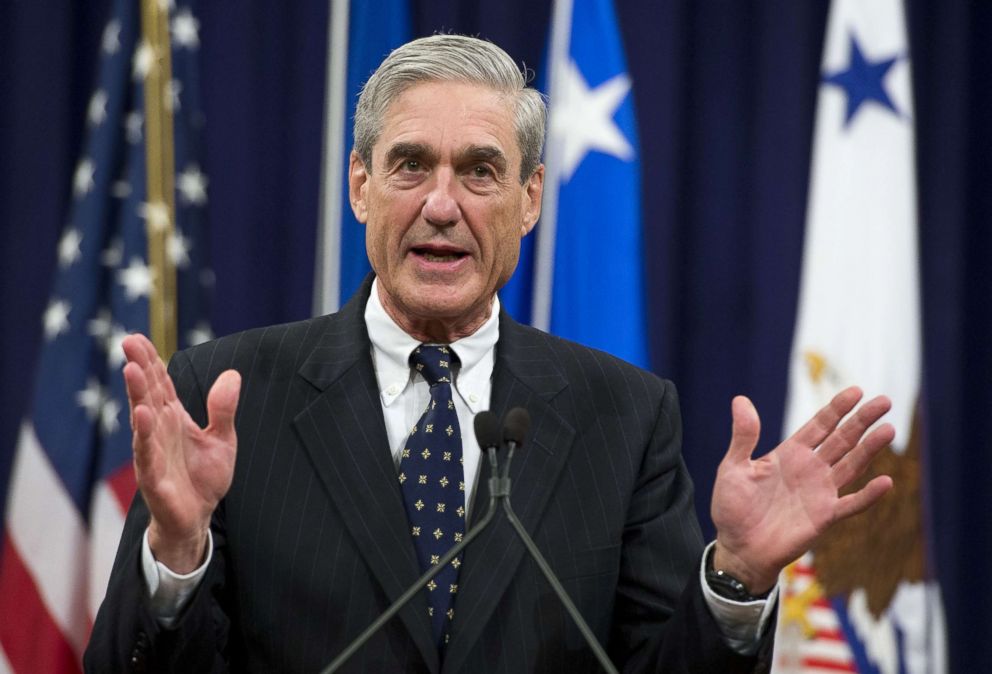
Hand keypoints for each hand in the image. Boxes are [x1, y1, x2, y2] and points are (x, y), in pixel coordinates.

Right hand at [122, 334, 240, 572]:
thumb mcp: (223, 439)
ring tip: (131, 370)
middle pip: (148, 394)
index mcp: (173, 418)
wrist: (198, 518)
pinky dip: (145, 434)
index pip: (160, 384)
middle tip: (129, 341)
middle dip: (139, 367)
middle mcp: (159, 431)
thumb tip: (233, 375)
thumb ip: (224, 409)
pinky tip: (142, 414)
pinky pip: (148, 453)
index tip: (138, 337)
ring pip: (143, 418)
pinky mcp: (154, 477)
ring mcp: (153, 453)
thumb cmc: (204, 478)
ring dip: (137, 394)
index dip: (151, 361)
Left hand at [710, 387, 893, 593]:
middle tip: (884, 401)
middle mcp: (810, 470)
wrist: (738, 548)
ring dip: (870, 449)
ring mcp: (820, 492)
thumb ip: (743, 436)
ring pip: (852, 465)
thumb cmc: (732, 508)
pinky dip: (869, 495)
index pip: (819, 426)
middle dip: (862, 421)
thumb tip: (740, 400)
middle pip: (842, 440)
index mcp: (789, 454)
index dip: (837, 409)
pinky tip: (885, 482)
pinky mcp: (825, 517)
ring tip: (888, 430)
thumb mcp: (733, 468)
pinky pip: (851, 504)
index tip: (856, 391)